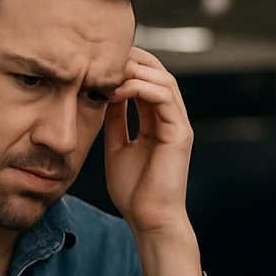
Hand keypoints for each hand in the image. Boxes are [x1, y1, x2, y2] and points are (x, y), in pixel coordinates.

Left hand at [104, 47, 202, 275]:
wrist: (148, 219)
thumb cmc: (134, 191)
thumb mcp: (117, 146)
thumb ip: (115, 121)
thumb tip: (103, 95)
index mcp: (159, 121)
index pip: (147, 79)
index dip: (125, 66)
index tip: (95, 62)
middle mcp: (172, 119)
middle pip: (158, 71)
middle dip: (130, 60)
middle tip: (99, 56)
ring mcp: (178, 124)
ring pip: (163, 79)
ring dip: (134, 70)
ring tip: (106, 71)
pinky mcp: (180, 133)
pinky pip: (163, 97)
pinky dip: (140, 87)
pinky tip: (115, 89)